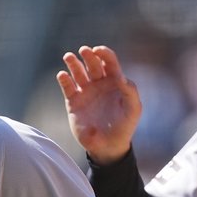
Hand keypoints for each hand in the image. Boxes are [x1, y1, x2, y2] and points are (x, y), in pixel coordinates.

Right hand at [57, 45, 141, 165]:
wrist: (108, 146)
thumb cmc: (124, 126)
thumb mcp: (133, 109)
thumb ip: (130, 91)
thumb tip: (121, 77)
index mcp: (114, 82)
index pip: (109, 62)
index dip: (104, 53)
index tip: (98, 51)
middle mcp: (99, 84)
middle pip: (92, 64)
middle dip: (88, 55)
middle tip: (84, 50)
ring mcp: (85, 92)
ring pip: (78, 72)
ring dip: (73, 63)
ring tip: (68, 57)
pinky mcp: (73, 102)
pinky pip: (67, 87)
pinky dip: (64, 80)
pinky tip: (62, 75)